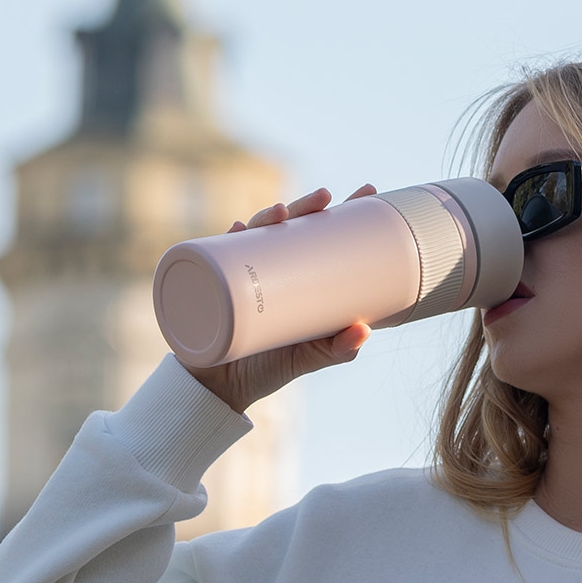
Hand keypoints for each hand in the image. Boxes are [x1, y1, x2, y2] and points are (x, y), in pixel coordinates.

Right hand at [182, 184, 379, 414]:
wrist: (220, 391)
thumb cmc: (268, 367)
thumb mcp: (308, 357)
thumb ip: (337, 349)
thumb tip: (364, 330)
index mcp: (297, 279)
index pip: (322, 237)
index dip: (342, 212)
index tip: (368, 191)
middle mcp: (269, 270)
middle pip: (289, 227)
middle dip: (305, 206)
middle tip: (324, 197)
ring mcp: (240, 275)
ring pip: (255, 235)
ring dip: (266, 218)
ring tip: (280, 213)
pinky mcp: (213, 289)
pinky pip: (214, 258)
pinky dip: (224, 242)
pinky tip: (237, 229)